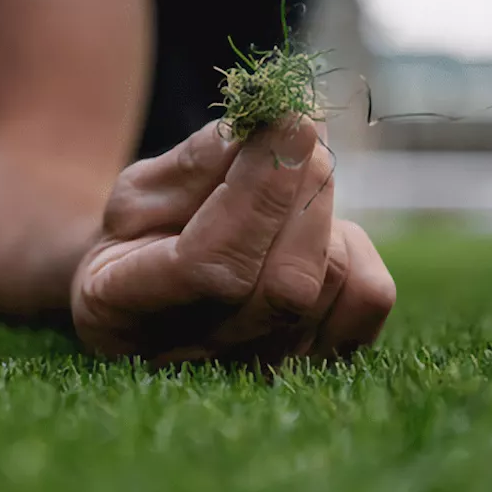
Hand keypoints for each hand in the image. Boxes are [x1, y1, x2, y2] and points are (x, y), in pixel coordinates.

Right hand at [70, 117, 395, 367]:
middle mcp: (200, 358)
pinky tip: (314, 224)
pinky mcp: (321, 359)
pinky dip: (354, 242)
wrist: (153, 292)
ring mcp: (265, 368)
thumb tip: (262, 130)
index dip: (257, 193)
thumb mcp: (139, 192)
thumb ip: (192, 165)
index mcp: (123, 310)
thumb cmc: (139, 237)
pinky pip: (368, 295)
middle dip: (301, 190)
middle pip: (286, 284)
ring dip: (321, 205)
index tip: (285, 122)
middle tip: (295, 129)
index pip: (211, 265)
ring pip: (332, 280)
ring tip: (289, 174)